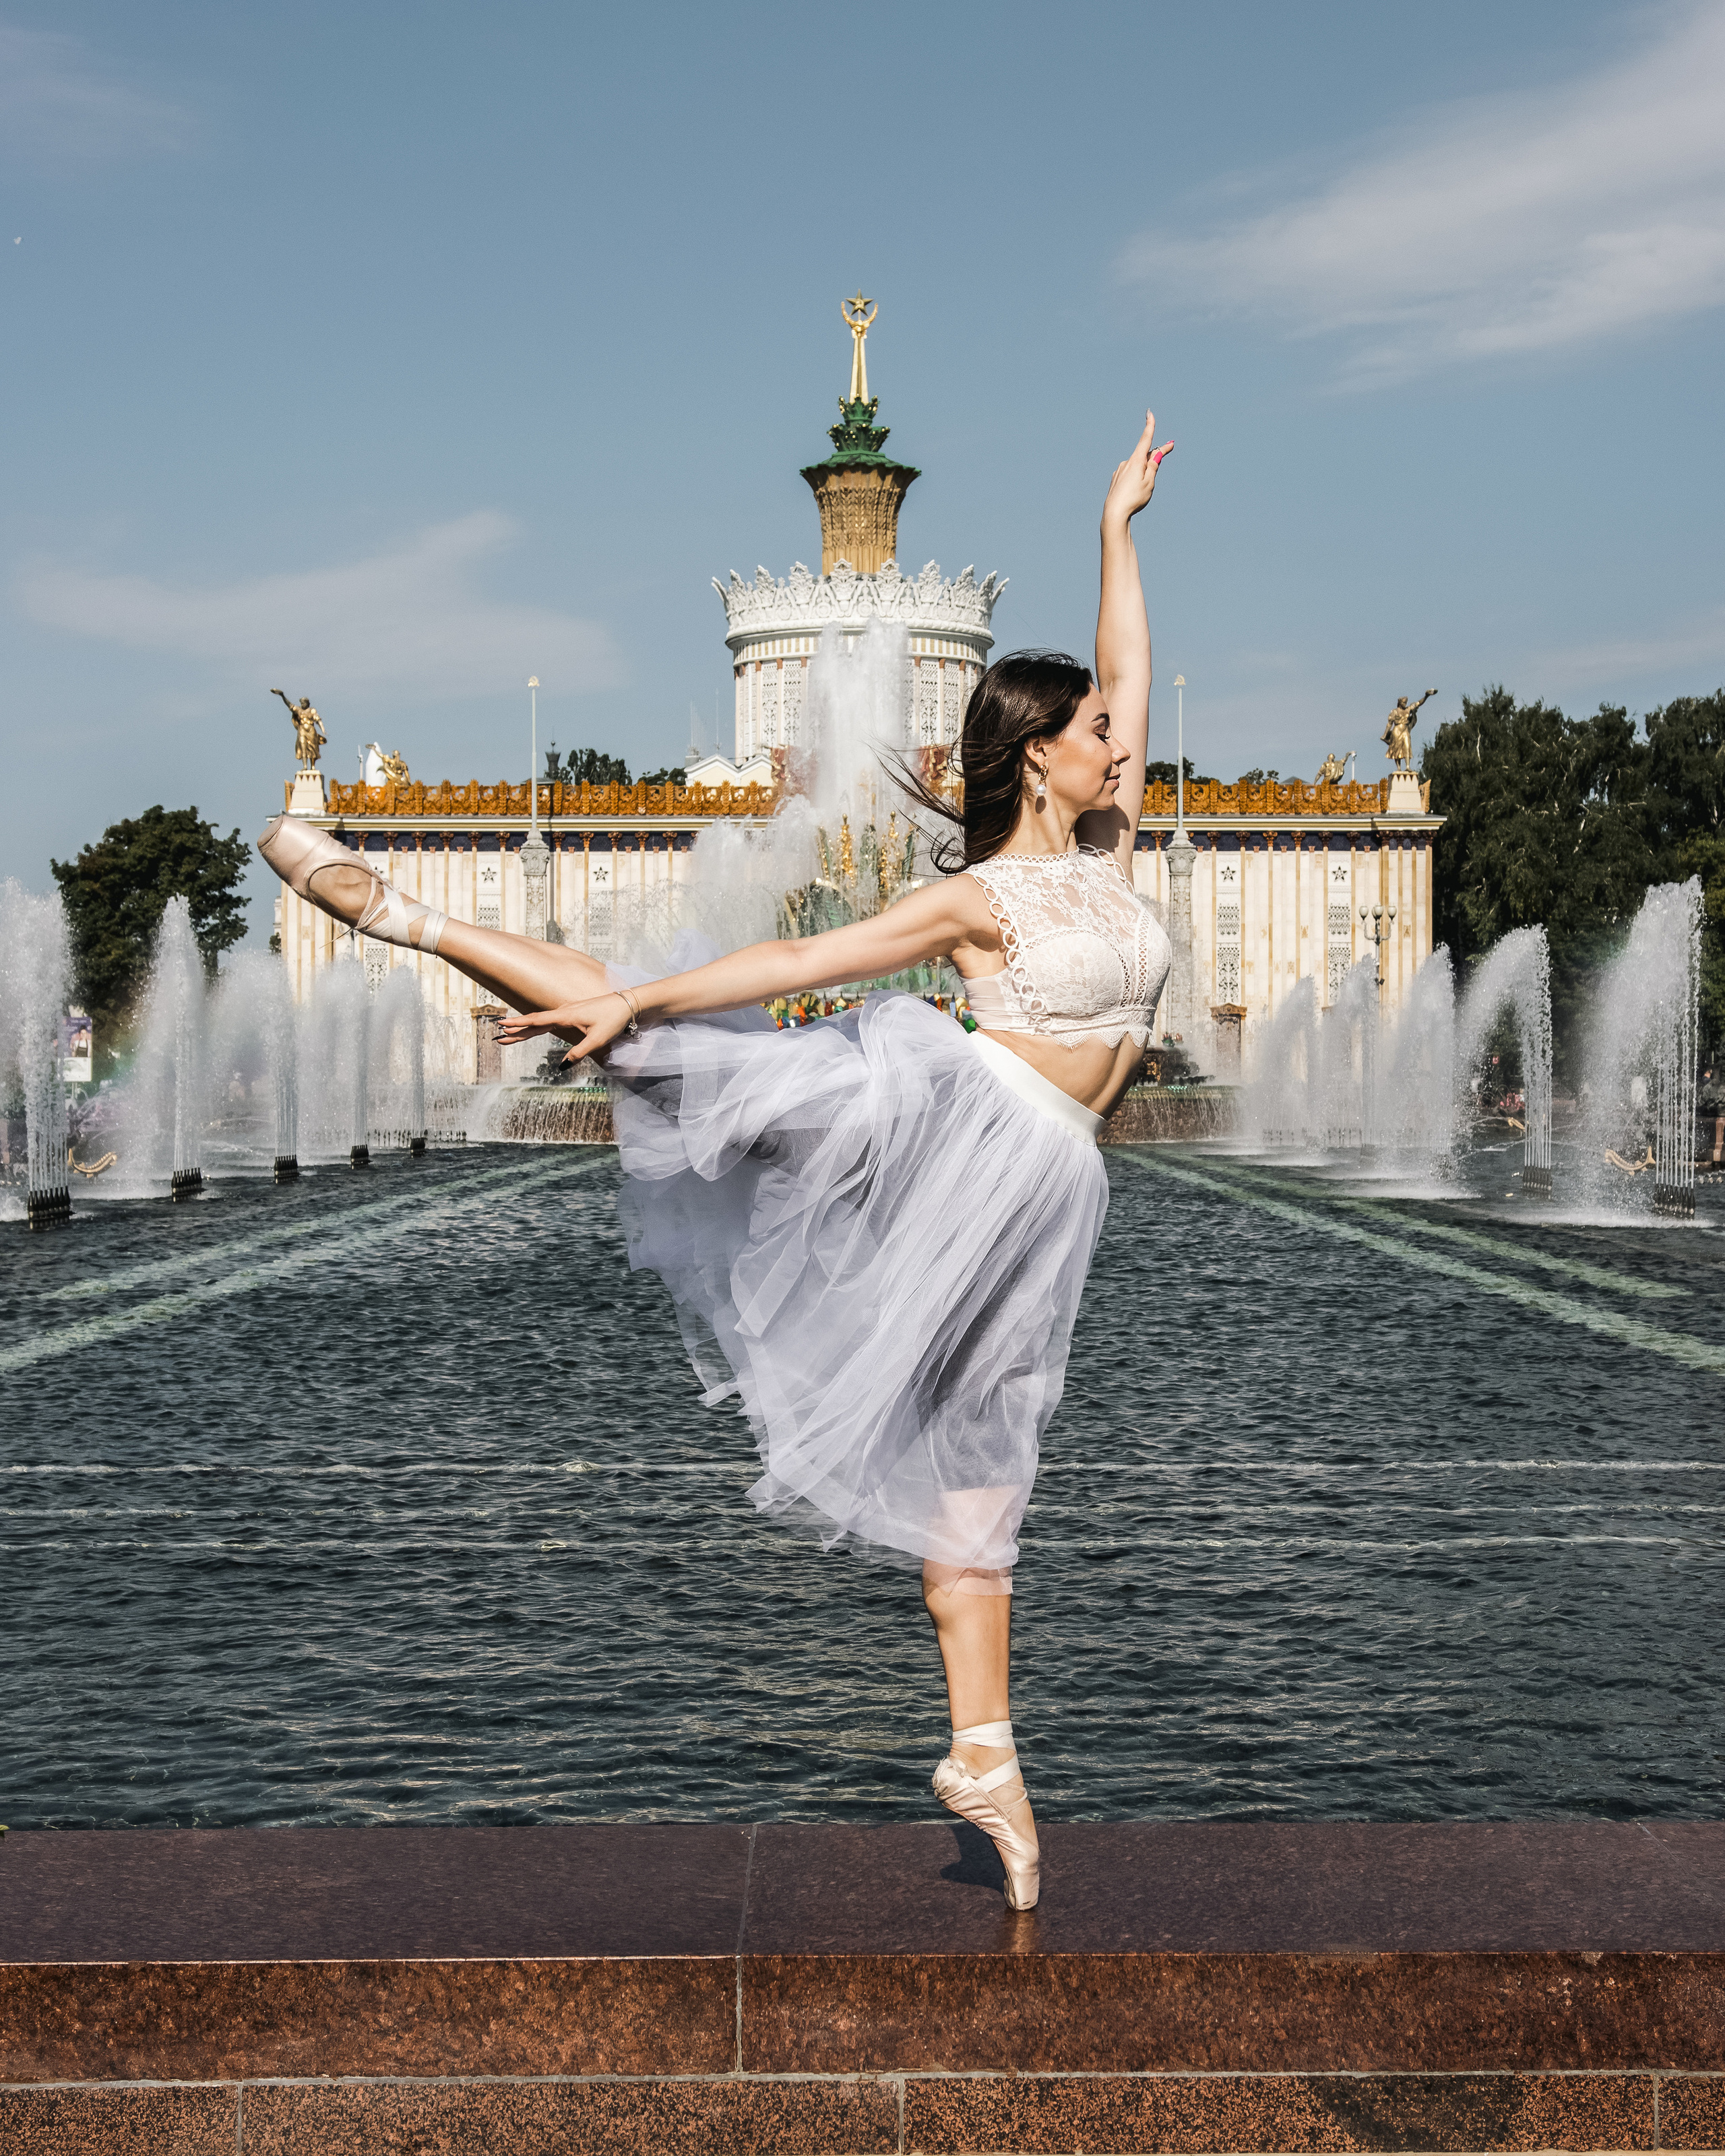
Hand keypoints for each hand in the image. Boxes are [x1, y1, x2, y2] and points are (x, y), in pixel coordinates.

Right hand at [494, 991, 633, 1066]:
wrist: (627, 1003)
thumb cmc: (613, 1020)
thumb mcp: (597, 1040)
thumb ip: (579, 1053)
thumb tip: (563, 1066)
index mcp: (565, 1015)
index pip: (536, 1021)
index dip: (518, 1025)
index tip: (501, 1025)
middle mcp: (563, 1011)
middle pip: (534, 1022)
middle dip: (516, 1030)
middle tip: (498, 1036)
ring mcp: (568, 1011)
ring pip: (541, 1021)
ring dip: (525, 1028)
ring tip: (510, 1034)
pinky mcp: (573, 1013)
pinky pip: (550, 1020)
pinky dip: (538, 1025)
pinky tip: (533, 1028)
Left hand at [1103, 409, 1172, 526]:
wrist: (1114, 514)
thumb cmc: (1134, 499)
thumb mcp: (1149, 483)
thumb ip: (1153, 467)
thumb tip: (1155, 454)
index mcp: (1136, 461)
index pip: (1145, 439)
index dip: (1149, 426)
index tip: (1149, 413)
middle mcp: (1126, 463)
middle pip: (1145, 455)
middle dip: (1157, 453)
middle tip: (1171, 446)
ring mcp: (1120, 471)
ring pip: (1137, 467)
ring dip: (1145, 472)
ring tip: (1142, 490)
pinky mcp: (1116, 479)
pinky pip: (1130, 474)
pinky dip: (1136, 478)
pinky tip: (1133, 492)